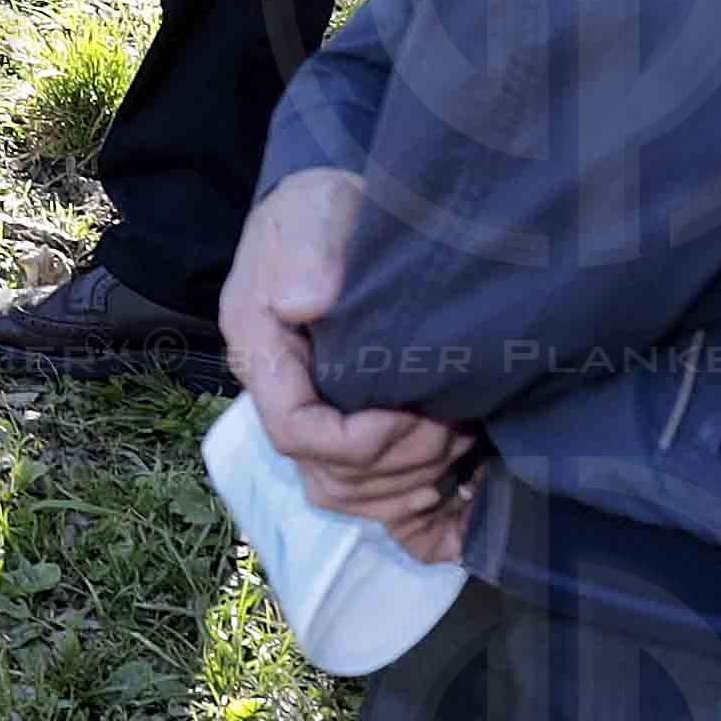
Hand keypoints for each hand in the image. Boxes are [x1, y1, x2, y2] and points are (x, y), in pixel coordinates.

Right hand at [224, 168, 482, 562]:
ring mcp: (310, 415)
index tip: (409, 414)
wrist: (335, 214)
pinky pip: (365, 497)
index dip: (354, 441)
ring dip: (407, 485)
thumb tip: (306, 300)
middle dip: (396, 463)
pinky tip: (452, 496)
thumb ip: (307, 250)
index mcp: (260, 351)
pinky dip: (408, 511)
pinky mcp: (343, 425)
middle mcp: (280, 395)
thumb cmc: (321, 210)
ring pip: (346, 495)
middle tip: (454, 426)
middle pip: (326, 476)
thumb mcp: (313, 212)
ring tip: (459, 445)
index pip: (293, 430)